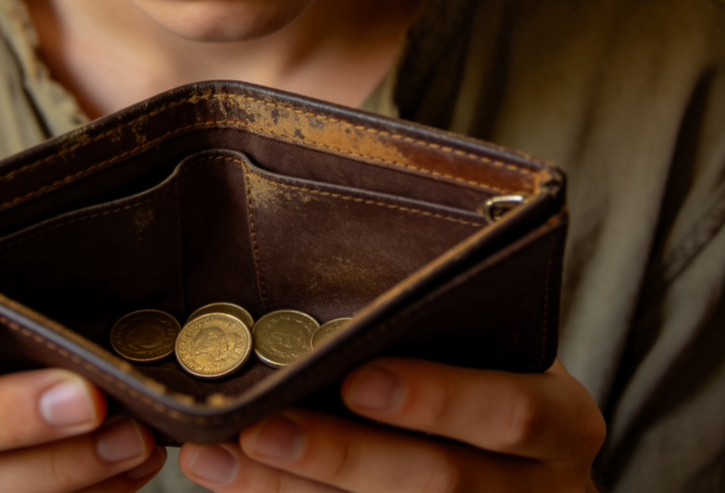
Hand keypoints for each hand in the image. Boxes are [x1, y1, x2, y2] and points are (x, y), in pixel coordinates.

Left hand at [178, 358, 605, 491]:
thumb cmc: (490, 378)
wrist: (519, 477)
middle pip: (442, 484)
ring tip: (219, 460)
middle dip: (341, 456)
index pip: (511, 412)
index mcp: (562, 420)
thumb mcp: (493, 351)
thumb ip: (439, 325)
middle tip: (261, 427)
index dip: (435, 398)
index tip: (356, 380)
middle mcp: (546, 491)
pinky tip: (233, 483)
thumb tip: (328, 308)